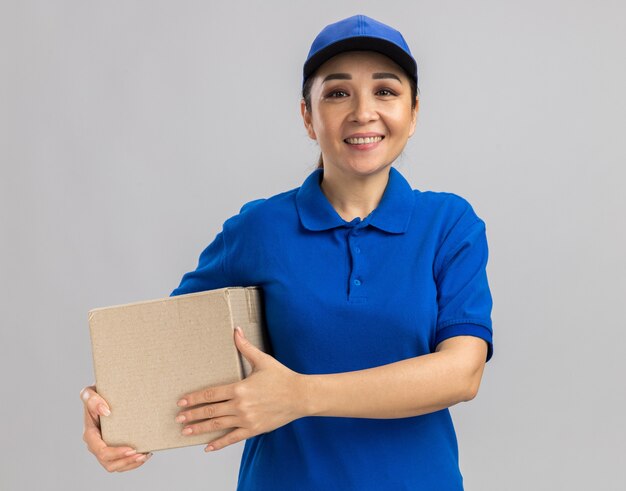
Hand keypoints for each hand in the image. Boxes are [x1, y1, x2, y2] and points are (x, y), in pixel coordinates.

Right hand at [80, 385, 152, 471]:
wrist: (106, 393)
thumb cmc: (98, 392)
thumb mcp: (90, 392)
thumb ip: (92, 399)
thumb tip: (106, 411)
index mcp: (90, 434)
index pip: (100, 450)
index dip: (115, 453)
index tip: (131, 449)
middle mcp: (96, 444)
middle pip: (108, 463)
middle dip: (126, 462)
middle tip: (142, 455)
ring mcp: (104, 447)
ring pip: (116, 466)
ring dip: (131, 464)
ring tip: (145, 455)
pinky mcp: (113, 447)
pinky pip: (121, 462)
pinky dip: (133, 462)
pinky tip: (145, 453)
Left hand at [175, 326, 307, 451]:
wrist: (300, 396)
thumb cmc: (282, 377)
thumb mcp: (263, 360)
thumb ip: (245, 347)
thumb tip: (235, 330)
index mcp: (240, 388)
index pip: (211, 394)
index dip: (194, 398)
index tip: (182, 402)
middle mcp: (240, 405)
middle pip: (210, 411)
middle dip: (192, 415)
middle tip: (178, 419)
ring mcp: (247, 419)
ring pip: (218, 425)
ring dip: (200, 429)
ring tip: (186, 431)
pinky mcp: (254, 429)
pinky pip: (233, 438)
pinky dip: (219, 443)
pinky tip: (207, 447)